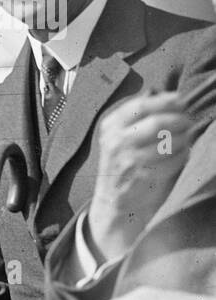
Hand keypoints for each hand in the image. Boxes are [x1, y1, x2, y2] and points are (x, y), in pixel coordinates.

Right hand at [86, 92, 192, 259]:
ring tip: (185, 140)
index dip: (167, 101)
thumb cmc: (125, 165)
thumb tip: (171, 96)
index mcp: (110, 126)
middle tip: (189, 122)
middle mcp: (115, 141)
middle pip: (158, 122)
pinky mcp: (142, 177)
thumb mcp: (121, 137)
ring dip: (184, 140)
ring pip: (169, 141)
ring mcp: (127, 160)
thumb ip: (139, 117)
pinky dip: (183, 156)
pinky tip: (180, 156)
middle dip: (180, 120)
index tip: (183, 102)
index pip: (141, 105)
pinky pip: (174, 160)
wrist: (115, 203)